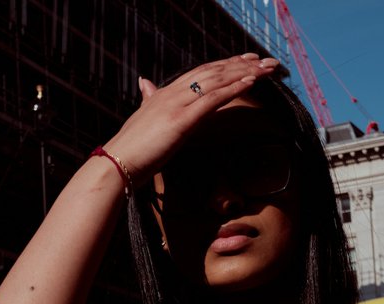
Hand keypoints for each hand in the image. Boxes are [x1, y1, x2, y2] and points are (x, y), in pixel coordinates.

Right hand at [102, 54, 280, 185]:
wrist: (116, 163)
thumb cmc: (130, 148)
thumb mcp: (142, 118)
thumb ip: (148, 99)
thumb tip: (145, 83)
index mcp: (164, 94)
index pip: (200, 72)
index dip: (225, 64)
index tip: (245, 60)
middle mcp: (172, 93)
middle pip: (213, 72)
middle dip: (242, 65)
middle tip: (266, 61)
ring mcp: (177, 105)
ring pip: (217, 81)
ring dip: (245, 73)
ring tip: (267, 69)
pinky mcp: (181, 120)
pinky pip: (212, 99)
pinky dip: (233, 88)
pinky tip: (251, 82)